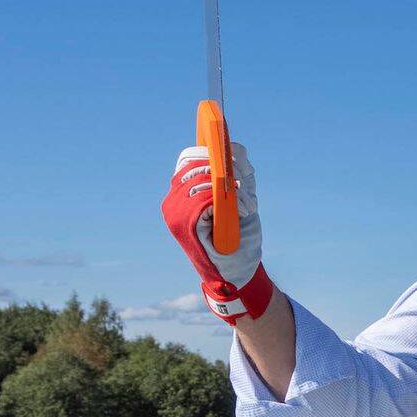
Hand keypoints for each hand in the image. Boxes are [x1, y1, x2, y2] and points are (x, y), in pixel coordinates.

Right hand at [161, 140, 273, 322]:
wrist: (238, 268)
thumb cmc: (239, 233)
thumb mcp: (242, 196)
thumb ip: (238, 172)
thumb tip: (235, 148)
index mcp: (183, 191)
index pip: (187, 158)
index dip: (207, 151)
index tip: (226, 151)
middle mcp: (174, 200)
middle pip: (195, 165)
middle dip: (221, 167)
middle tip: (241, 182)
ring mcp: (175, 212)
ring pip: (201, 180)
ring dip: (226, 186)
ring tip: (241, 199)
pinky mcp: (184, 224)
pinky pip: (204, 199)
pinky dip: (223, 199)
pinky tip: (234, 208)